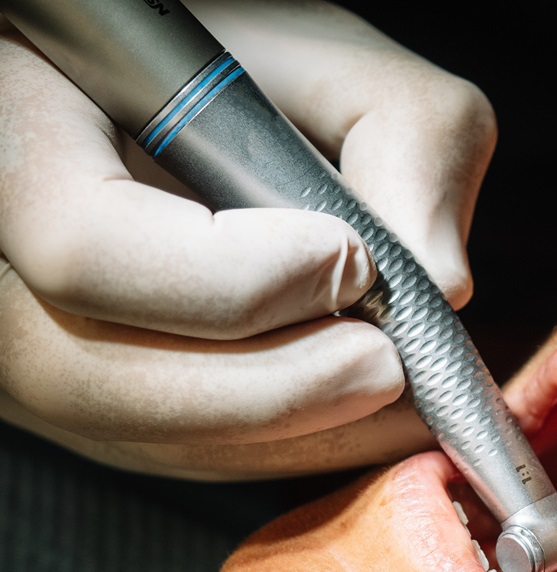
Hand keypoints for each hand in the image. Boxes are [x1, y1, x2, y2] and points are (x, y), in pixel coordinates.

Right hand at [0, 1, 495, 478]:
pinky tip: (354, 412)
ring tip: (396, 388)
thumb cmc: (253, 57)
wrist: (193, 99)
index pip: (87, 246)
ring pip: (138, 436)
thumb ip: (410, 140)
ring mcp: (26, 333)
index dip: (235, 279)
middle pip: (100, 380)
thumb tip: (440, 287)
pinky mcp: (84, 390)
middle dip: (277, 388)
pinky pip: (168, 454)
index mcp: (23, 128)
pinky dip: (277, 449)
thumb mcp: (342, 58)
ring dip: (289, 433)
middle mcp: (2, 251)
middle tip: (389, 363)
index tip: (348, 258)